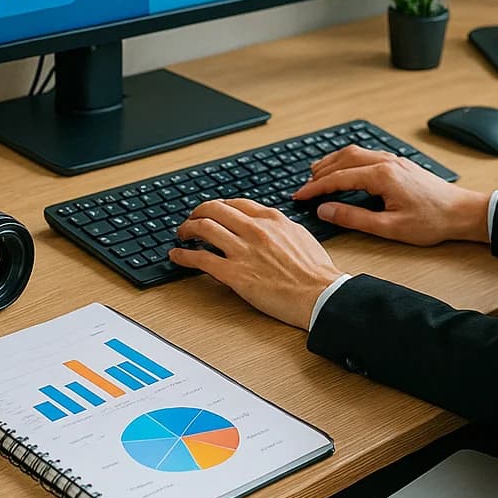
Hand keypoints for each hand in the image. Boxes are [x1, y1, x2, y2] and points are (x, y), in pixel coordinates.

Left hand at [170, 197, 340, 328]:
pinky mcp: (235, 274)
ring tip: (182, 234)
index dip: (218, 206)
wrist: (320, 294)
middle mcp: (254, 230)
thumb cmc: (315, 272)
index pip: (236, 203)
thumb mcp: (300, 236)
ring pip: (203, 228)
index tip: (212, 211)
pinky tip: (177, 256)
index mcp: (271, 219)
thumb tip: (267, 225)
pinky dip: (184, 256)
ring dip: (186, 229)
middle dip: (197, 212)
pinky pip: (201, 259)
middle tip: (190, 220)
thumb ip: (279, 227)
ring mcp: (243, 251)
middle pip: (214, 210)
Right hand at [292, 145, 489, 245]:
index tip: (299, 196)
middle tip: (304, 187)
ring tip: (317, 174)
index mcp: (382, 176)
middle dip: (320, 172)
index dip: (315, 188)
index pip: (338, 178)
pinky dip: (348, 160)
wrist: (462, 212)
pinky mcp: (400, 163)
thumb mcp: (390, 228)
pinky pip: (366, 154)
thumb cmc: (432, 221)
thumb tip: (326, 211)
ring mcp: (394, 159)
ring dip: (333, 162)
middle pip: (343, 159)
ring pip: (354, 152)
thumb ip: (354, 218)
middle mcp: (386, 162)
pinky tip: (346, 169)